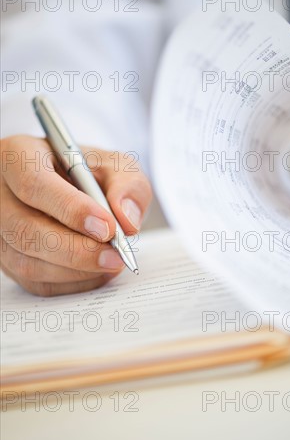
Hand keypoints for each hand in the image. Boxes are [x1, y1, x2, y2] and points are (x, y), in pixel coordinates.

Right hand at [0, 135, 151, 295]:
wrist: (71, 188)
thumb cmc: (88, 172)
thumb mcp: (113, 164)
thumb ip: (127, 184)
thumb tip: (126, 220)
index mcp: (18, 156)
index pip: (34, 184)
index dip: (71, 209)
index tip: (107, 228)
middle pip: (25, 230)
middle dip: (75, 250)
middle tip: (115, 256)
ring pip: (26, 261)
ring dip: (75, 270)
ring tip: (112, 262)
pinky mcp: (6, 258)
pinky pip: (33, 281)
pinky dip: (70, 282)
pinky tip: (97, 271)